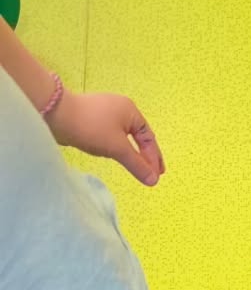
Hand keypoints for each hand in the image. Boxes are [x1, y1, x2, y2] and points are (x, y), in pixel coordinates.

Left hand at [48, 90, 164, 185]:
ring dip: (132, 152)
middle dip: (146, 155)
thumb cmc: (92, 128)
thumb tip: (153, 181)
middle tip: (152, 173)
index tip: (156, 177)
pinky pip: (112, 135)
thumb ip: (137, 165)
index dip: (154, 159)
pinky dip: (119, 147)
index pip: (149, 138)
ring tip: (137, 167)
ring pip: (125, 136)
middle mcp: (120, 108)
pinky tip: (118, 156)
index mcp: (130, 111)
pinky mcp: (92, 117)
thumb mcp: (118, 148)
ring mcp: (105, 111)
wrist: (55, 114)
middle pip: (139, 136)